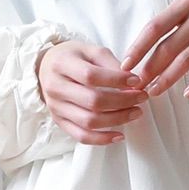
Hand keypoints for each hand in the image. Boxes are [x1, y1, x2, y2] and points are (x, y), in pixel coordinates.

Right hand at [36, 39, 150, 144]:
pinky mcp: (59, 121)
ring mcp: (56, 107)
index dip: (117, 80)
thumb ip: (110, 63)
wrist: (46, 67)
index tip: (137, 81)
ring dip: (117, 119)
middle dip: (123, 101)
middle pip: (92, 101)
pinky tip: (120, 135)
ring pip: (89, 121)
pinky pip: (81, 136)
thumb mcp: (90, 50)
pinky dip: (102, 139)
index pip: (91, 76)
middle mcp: (55, 87)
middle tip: (142, 97)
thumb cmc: (73, 57)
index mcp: (62, 64)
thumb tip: (133, 82)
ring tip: (136, 112)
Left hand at [118, 0, 188, 100]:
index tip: (126, 64)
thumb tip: (139, 52)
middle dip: (150, 68)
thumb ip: (169, 23)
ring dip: (168, 78)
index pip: (156, 27)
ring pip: (187, 59)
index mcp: (186, 3)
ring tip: (154, 91)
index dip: (138, 47)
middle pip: (169, 46)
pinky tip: (188, 94)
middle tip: (137, 84)